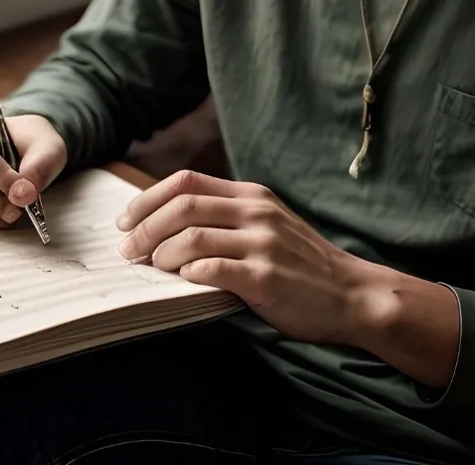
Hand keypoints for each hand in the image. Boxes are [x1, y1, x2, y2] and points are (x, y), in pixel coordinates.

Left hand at [115, 170, 369, 344]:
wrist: (349, 292)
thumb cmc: (300, 262)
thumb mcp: (267, 223)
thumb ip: (227, 216)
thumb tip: (166, 221)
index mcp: (252, 195)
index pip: (187, 182)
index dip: (147, 199)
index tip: (125, 222)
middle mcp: (256, 212)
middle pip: (183, 206)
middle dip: (144, 229)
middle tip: (128, 251)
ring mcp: (262, 243)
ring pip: (192, 237)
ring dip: (162, 255)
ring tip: (155, 269)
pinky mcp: (265, 277)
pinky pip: (214, 270)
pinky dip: (190, 275)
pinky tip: (185, 283)